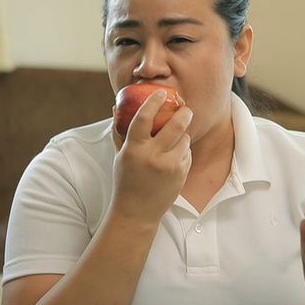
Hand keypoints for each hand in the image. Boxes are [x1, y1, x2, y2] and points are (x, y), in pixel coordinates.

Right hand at [110, 89, 192, 224]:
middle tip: (185, 108)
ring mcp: (169, 166)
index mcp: (134, 148)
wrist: (136, 212)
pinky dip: (183, 151)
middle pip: (175, 125)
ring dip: (183, 135)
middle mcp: (152, 156)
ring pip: (185, 139)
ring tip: (176, 138)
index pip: (144, 117)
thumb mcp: (120, 156)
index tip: (161, 93)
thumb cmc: (126, 180)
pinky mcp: (181, 175)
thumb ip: (119, 132)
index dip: (154, 101)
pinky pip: (187, 154)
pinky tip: (174, 157)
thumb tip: (116, 107)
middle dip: (184, 112)